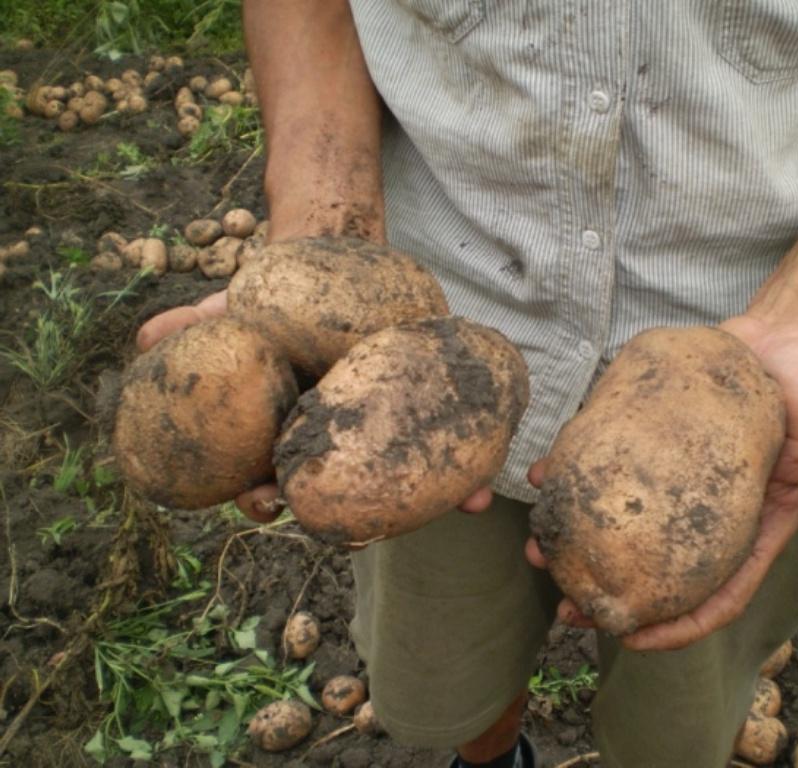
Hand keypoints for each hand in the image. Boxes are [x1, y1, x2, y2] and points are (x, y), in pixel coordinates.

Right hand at [134, 259, 492, 521]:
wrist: (335, 265)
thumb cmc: (275, 302)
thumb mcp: (231, 311)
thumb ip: (190, 328)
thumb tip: (146, 340)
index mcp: (291, 437)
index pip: (273, 480)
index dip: (265, 497)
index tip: (264, 502)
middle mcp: (341, 444)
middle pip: (345, 494)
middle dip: (354, 518)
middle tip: (359, 531)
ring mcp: (387, 429)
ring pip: (405, 478)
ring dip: (433, 500)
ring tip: (463, 506)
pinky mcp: (427, 404)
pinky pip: (448, 439)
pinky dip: (469, 464)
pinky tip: (487, 483)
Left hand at [525, 314, 797, 650]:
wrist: (792, 334)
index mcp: (759, 526)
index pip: (721, 593)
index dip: (681, 625)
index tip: (634, 640)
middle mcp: (712, 512)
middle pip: (660, 569)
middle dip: (614, 596)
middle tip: (567, 603)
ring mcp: (679, 476)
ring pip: (625, 522)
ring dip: (581, 541)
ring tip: (538, 550)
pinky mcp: (656, 436)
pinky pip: (613, 460)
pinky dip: (576, 471)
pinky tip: (542, 474)